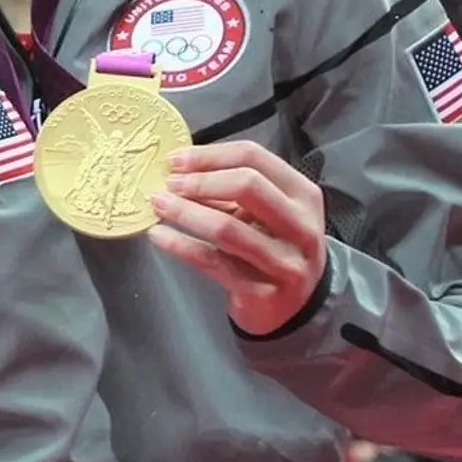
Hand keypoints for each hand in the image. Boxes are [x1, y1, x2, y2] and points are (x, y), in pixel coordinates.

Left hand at [149, 141, 327, 336]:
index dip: (210, 156)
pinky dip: (181, 246)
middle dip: (200, 181)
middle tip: (168, 184)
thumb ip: (231, 191)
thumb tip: (180, 168)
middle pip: (247, 186)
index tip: (175, 160)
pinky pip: (213, 262)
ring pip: (227, 227)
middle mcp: (301, 226)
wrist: (294, 306)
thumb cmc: (273, 246)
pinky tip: (159, 235)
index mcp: (303, 195)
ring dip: (185, 212)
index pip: (255, 158)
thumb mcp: (263, 214)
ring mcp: (286, 261)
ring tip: (158, 205)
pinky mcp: (263, 291)